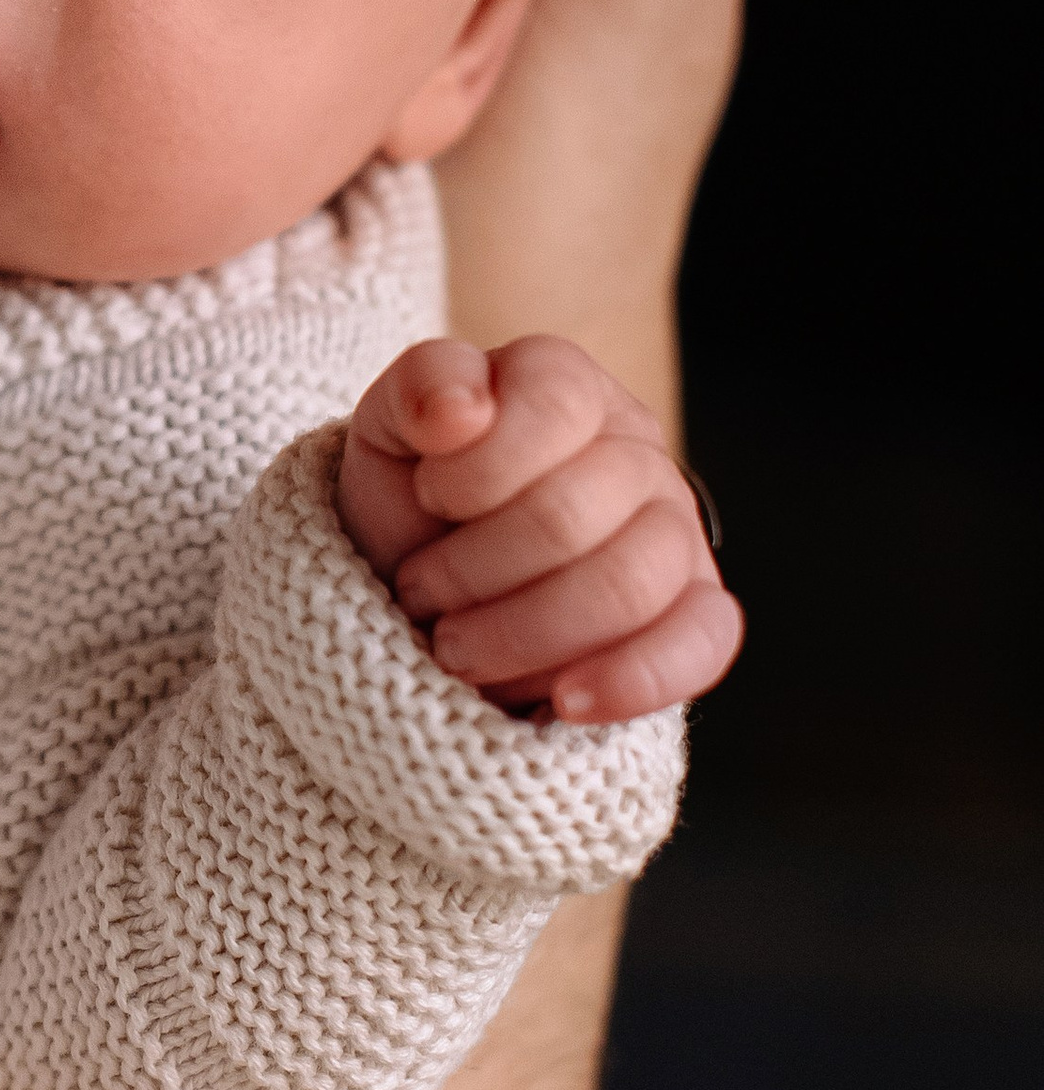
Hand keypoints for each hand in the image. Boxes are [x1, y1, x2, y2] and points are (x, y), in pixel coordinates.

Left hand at [339, 335, 740, 724]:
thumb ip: (420, 389)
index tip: (428, 498)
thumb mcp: (388, 432)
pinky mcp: (697, 615)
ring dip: (519, 633)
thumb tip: (461, 407)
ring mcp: (675, 534)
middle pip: (569, 516)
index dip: (472, 470)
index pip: (552, 407)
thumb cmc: (413, 506)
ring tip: (458, 646)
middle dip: (470, 570)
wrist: (425, 591)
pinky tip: (564, 702)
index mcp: (565, 387)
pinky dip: (630, 680)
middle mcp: (635, 451)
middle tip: (421, 591)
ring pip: (626, 588)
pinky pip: (702, 645)